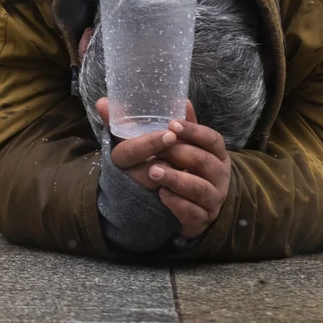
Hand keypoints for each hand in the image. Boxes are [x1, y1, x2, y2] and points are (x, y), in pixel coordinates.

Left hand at [97, 99, 231, 238]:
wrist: (189, 207)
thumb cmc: (176, 166)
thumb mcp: (165, 144)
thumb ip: (141, 124)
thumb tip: (103, 103)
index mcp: (215, 153)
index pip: (212, 138)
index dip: (194, 130)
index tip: (172, 124)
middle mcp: (219, 175)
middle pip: (204, 161)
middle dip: (180, 153)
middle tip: (159, 148)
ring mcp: (213, 199)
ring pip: (200, 188)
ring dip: (177, 179)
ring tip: (154, 171)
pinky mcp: (202, 220)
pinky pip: (193, 212)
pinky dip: (178, 204)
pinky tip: (162, 195)